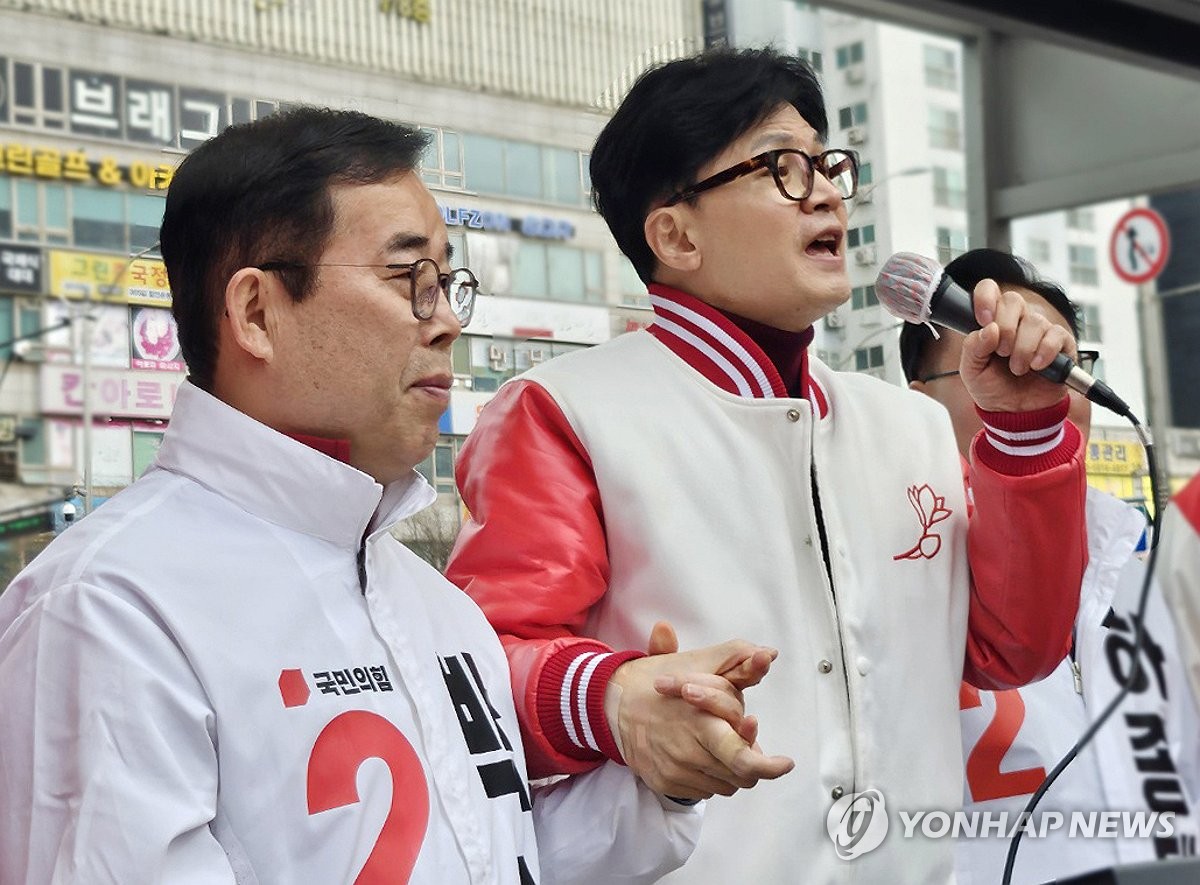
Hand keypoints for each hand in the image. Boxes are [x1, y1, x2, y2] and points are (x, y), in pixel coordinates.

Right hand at [604, 621, 794, 799]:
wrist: (611, 703)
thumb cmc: (658, 681)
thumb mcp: (695, 664)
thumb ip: (734, 658)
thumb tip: (769, 653)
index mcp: (700, 722)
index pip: (740, 756)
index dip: (767, 766)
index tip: (785, 763)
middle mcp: (688, 752)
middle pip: (739, 774)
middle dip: (751, 762)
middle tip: (750, 746)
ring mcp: (675, 771)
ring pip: (725, 785)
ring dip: (730, 769)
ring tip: (717, 744)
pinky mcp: (665, 783)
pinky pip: (703, 791)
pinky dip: (709, 777)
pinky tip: (699, 754)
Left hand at [959, 279, 1072, 412]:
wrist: (1016, 414)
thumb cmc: (992, 388)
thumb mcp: (971, 371)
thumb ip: (972, 348)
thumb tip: (989, 329)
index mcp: (992, 322)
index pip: (989, 290)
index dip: (986, 298)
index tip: (984, 320)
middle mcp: (1016, 321)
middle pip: (1013, 300)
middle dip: (1005, 329)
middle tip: (1001, 353)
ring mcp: (1040, 330)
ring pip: (1034, 321)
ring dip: (1022, 349)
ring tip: (1017, 369)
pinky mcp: (1061, 344)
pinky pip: (1056, 335)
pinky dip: (1044, 352)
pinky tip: (1037, 366)